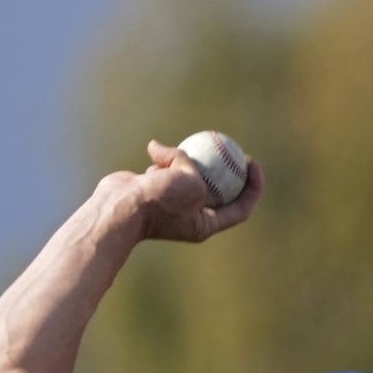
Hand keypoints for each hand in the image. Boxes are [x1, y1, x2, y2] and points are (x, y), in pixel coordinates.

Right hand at [94, 139, 264, 243]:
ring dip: (184, 158)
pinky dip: (161, 157)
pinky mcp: (153, 190)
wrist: (119, 208)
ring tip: (180, 148)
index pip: (240, 208)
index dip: (253, 187)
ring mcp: (171, 202)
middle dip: (227, 169)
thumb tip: (179, 155)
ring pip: (188, 175)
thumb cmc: (159, 202)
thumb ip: (193, 166)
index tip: (252, 164)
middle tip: (233, 148)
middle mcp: (190, 215)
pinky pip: (164, 169)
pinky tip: (154, 148)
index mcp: (205, 224)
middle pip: (218, 190)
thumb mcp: (190, 182)